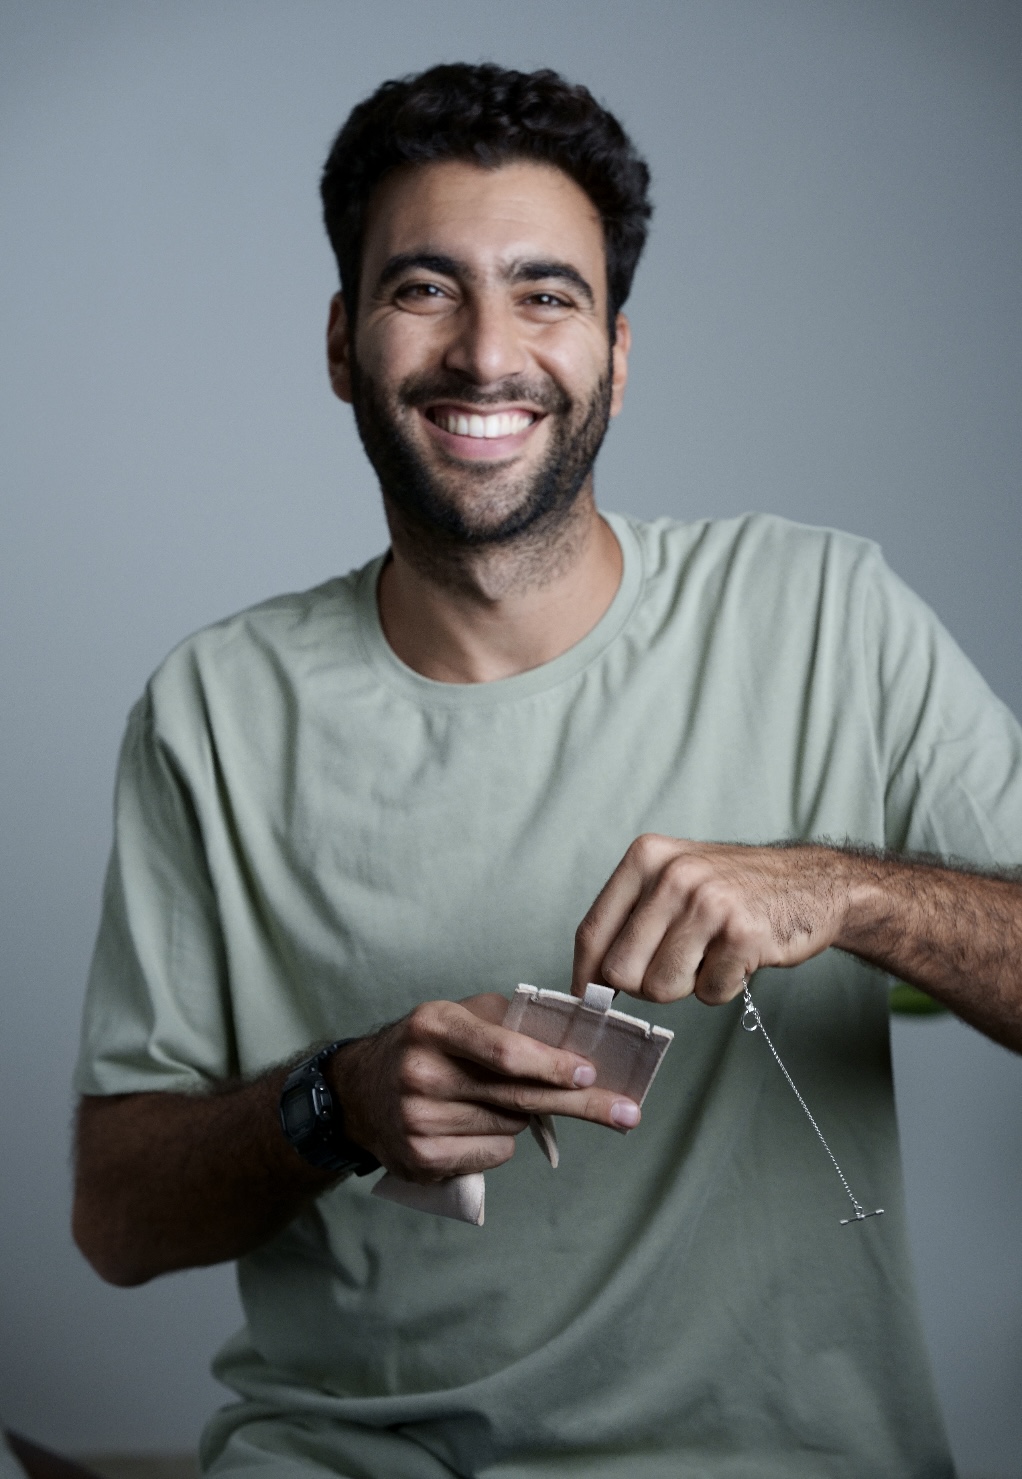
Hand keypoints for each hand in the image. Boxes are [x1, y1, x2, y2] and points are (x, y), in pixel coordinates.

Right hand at [328, 993, 640, 1182]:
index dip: (551, 1064)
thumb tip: (575, 1033)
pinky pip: (494, 1154)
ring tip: (492, 1099)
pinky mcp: (421, 1159)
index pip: (504, 1050)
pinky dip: (500, 1141)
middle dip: (580, 1103)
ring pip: (511, 1125)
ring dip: (521, 1115)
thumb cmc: (426, 1046)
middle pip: (518, 1096)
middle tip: (627, 1113)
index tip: (590, 1073)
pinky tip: (476, 1124)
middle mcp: (421, 1073)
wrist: (359, 1092)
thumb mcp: (457, 1015)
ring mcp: (418, 1121)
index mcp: (433, 1025)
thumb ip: (509, 1020)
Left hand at [572, 835, 849, 1005]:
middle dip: (644, 984)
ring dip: (687, 985)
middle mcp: (673, 874)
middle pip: (621, 969)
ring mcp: (709, 903)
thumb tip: (588, 978)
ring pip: (661, 987)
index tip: (587, 997)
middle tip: (677, 967)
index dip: (586, 974)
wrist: (811, 883)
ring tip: (711, 955)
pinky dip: (723, 987)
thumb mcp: (673, 879)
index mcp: (646, 857)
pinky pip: (709, 992)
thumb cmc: (733, 889)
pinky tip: (738, 957)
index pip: (592, 931)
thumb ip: (631, 919)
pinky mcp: (743, 934)